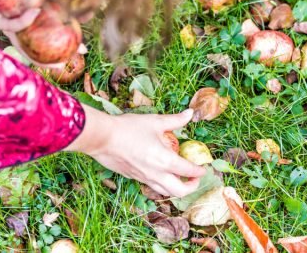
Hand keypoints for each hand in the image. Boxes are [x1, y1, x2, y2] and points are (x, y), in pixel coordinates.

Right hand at [67, 106, 205, 196]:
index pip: (189, 171)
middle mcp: (156, 174)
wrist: (102, 138)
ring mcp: (144, 178)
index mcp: (165, 160)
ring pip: (165, 192)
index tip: (204, 167)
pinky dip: (161, 184)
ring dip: (176, 188)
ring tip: (180, 179)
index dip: (200, 171)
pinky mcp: (134, 177)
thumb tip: (190, 113)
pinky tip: (160, 173)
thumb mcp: (155, 121)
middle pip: (180, 191)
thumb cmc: (129, 128)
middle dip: (191, 187)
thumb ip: (175, 120)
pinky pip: (152, 186)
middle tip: (194, 178)